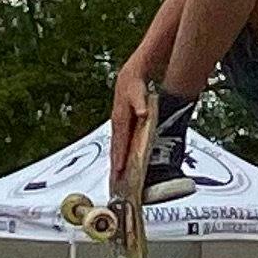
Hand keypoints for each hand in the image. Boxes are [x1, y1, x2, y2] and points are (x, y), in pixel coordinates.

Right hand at [109, 57, 157, 188]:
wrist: (130, 76)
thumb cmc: (133, 84)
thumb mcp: (138, 92)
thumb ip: (140, 103)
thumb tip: (142, 113)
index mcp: (120, 119)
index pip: (120, 142)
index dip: (120, 156)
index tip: (119, 170)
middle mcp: (117, 124)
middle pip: (115, 148)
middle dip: (115, 165)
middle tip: (115, 181)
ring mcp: (118, 125)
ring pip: (116, 147)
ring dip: (116, 161)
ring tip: (116, 177)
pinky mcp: (122, 126)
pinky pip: (120, 143)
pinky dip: (119, 153)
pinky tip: (121, 161)